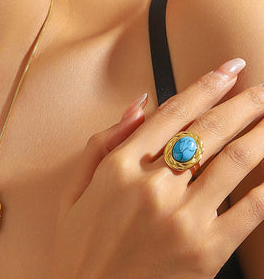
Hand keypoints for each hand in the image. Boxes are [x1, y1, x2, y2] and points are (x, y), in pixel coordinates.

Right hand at [51, 58, 263, 278]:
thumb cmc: (81, 245)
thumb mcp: (74, 189)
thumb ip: (101, 143)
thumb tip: (138, 105)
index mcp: (119, 167)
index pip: (172, 113)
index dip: (204, 86)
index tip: (227, 69)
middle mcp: (153, 185)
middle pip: (208, 130)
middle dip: (242, 102)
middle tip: (262, 85)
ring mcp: (183, 218)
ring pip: (235, 161)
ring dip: (262, 132)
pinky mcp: (208, 251)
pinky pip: (250, 209)